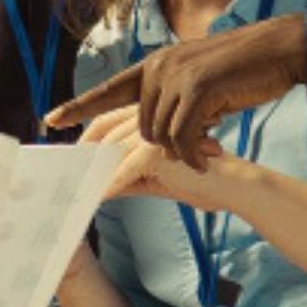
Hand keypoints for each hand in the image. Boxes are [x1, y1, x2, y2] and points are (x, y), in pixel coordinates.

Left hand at [46, 14, 306, 164]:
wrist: (279, 49)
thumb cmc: (244, 72)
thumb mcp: (200, 83)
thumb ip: (174, 100)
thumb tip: (161, 134)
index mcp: (156, 64)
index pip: (110, 89)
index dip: (79, 107)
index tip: (51, 120)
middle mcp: (159, 67)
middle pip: (142, 127)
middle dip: (166, 145)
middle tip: (198, 147)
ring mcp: (176, 76)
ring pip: (162, 135)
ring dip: (184, 150)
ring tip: (209, 147)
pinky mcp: (198, 88)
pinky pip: (183, 136)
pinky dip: (194, 154)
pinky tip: (208, 158)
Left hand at [79, 106, 230, 209]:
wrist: (238, 185)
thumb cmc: (204, 177)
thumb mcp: (158, 175)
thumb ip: (129, 175)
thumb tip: (99, 186)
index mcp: (153, 110)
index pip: (107, 120)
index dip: (85, 138)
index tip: (69, 159)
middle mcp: (154, 110)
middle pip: (105, 132)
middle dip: (83, 158)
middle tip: (67, 180)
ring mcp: (160, 123)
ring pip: (113, 150)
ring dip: (94, 174)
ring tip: (80, 193)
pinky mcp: (164, 143)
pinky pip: (128, 166)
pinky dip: (113, 184)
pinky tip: (101, 197)